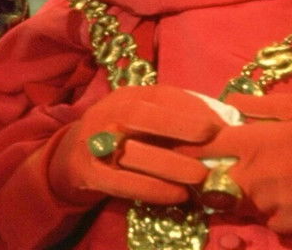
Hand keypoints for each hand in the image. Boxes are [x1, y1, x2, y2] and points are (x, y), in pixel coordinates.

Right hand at [45, 85, 225, 205]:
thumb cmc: (120, 137)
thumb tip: (221, 121)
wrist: (70, 159)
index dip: (190, 106)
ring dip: (170, 164)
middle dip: (178, 124)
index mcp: (124, 97)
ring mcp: (94, 144)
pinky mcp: (88, 173)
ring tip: (201, 176)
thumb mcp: (140, 118)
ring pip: (132, 152)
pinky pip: (122, 183)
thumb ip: (172, 116)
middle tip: (213, 137)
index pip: (158, 95)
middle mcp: (106, 114)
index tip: (221, 122)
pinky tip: (178, 196)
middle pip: (140, 115)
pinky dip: (151, 190)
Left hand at [196, 94, 291, 247]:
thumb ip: (263, 107)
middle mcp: (258, 179)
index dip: (185, 145)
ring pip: (235, 203)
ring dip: (236, 192)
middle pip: (209, 182)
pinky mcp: (291, 229)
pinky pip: (264, 219)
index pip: (202, 146)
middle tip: (215, 163)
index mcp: (258, 143)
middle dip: (206, 174)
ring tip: (257, 176)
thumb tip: (230, 102)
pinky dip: (266, 209)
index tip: (180, 141)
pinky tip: (287, 194)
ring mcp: (273, 208)